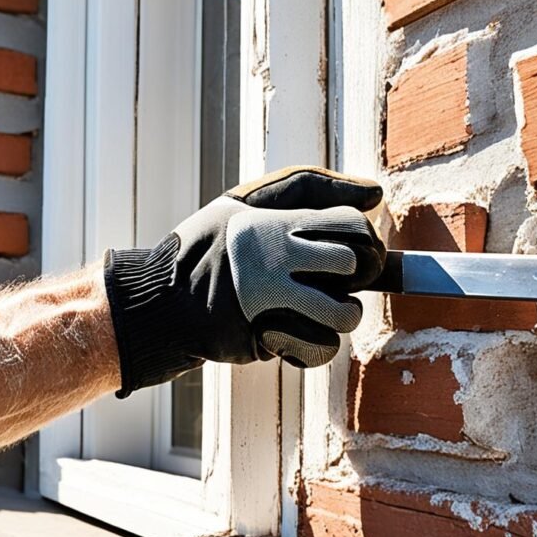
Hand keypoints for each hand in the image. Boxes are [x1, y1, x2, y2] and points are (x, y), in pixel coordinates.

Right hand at [104, 166, 385, 396]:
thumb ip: (310, 188)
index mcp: (277, 223)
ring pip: (346, 314)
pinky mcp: (266, 339)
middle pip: (358, 265)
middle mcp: (277, 259)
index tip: (345, 250)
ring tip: (311, 310)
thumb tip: (375, 194)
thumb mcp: (248, 201)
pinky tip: (288, 332)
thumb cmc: (210, 248)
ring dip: (338, 315)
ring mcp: (272, 302)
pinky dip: (312, 345)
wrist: (161, 301)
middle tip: (330, 281)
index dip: (362, 238)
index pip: (354, 225)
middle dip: (356, 276)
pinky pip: (322, 348)